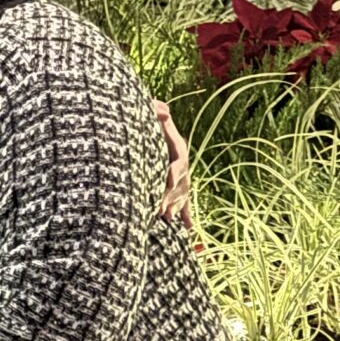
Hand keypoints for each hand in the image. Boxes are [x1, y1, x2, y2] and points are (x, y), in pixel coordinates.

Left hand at [153, 99, 193, 225]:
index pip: (178, 163)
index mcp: (178, 150)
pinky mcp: (179, 189)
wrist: (157, 126)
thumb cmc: (152, 122)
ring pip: (181, 196)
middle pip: (179, 184)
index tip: (169, 182)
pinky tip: (187, 228)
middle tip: (161, 211)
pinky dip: (185, 217)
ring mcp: (183, 178)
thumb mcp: (158, 119)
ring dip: (176, 209)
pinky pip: (184, 205)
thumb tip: (163, 111)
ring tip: (167, 220)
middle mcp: (182, 165)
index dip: (174, 173)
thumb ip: (160, 115)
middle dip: (170, 198)